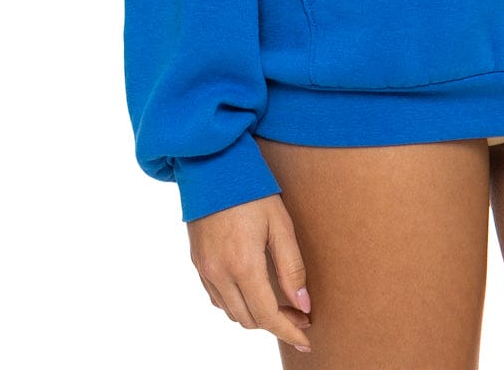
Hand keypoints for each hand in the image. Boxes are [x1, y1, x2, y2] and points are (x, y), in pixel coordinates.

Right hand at [187, 192, 312, 352]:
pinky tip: (252, 291)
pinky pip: (216, 297)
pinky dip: (236, 303)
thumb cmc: (250, 189)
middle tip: (300, 314)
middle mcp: (219, 273)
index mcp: (242, 265)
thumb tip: (303, 305)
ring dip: (255, 315)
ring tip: (280, 304)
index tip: (306, 338)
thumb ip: (292, 267)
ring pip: (231, 312)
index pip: (267, 316)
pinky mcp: (197, 262)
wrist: (212, 164)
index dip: (288, 331)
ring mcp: (205, 269)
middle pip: (249, 319)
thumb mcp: (280, 224)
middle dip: (276, 323)